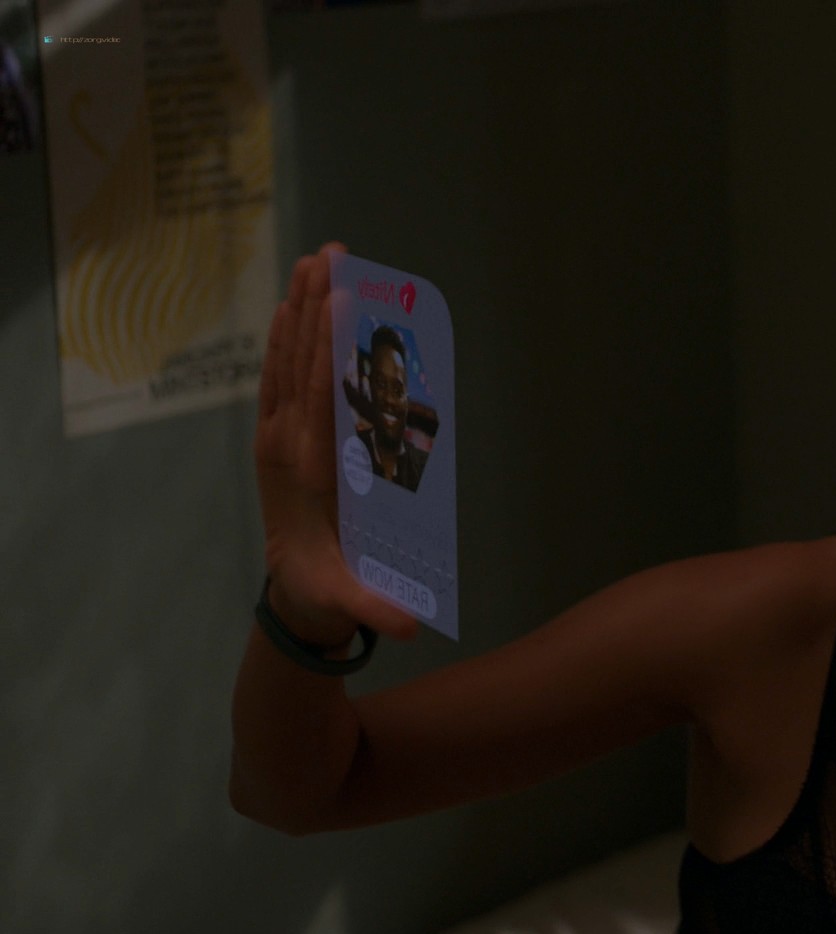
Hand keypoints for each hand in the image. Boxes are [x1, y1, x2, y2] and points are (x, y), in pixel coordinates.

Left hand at [254, 241, 419, 644]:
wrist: (289, 593)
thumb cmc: (328, 590)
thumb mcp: (347, 603)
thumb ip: (374, 609)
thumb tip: (408, 624)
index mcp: (311, 469)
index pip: (322, 394)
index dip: (330, 346)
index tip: (338, 300)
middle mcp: (288, 441)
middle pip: (302, 360)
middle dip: (316, 306)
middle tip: (332, 255)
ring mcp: (277, 434)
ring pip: (287, 359)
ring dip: (301, 307)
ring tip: (317, 259)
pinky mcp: (275, 433)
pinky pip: (280, 375)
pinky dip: (289, 335)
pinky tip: (300, 302)